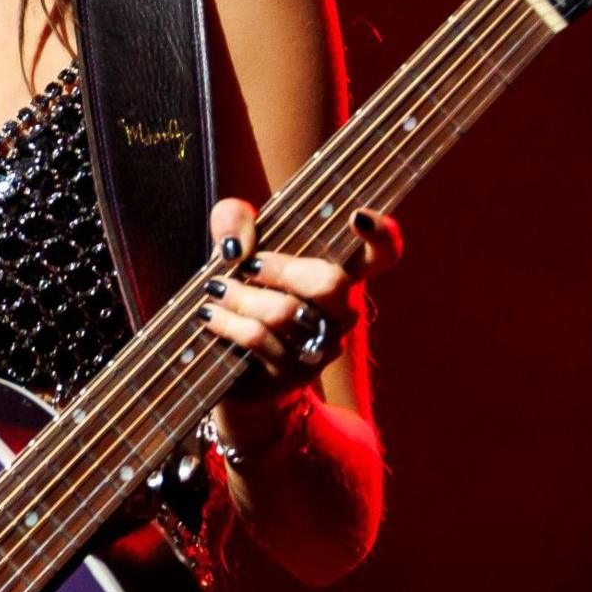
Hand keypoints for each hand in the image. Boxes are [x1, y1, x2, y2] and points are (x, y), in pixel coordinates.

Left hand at [196, 196, 403, 399]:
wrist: (234, 366)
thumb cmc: (247, 292)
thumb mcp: (237, 247)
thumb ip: (234, 219)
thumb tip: (236, 246)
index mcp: (340, 274)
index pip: (382, 253)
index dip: (382, 234)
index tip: (357, 217)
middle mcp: (340, 313)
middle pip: (332, 283)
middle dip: (282, 268)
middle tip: (247, 265)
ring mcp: (319, 348)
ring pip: (284, 312)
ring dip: (241, 295)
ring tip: (216, 289)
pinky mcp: (289, 375)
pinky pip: (258, 338)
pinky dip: (227, 320)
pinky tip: (209, 314)